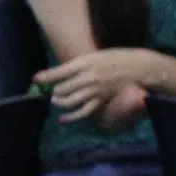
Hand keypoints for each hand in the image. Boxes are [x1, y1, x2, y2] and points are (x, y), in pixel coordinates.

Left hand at [34, 48, 159, 122]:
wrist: (140, 67)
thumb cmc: (117, 58)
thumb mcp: (96, 55)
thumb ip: (78, 65)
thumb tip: (60, 73)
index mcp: (85, 62)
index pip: (59, 72)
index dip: (45, 77)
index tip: (35, 79)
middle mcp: (88, 76)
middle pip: (61, 88)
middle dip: (52, 91)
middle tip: (50, 91)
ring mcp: (95, 90)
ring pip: (68, 100)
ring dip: (59, 102)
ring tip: (56, 100)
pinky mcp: (101, 100)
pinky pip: (82, 112)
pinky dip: (70, 117)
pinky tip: (62, 119)